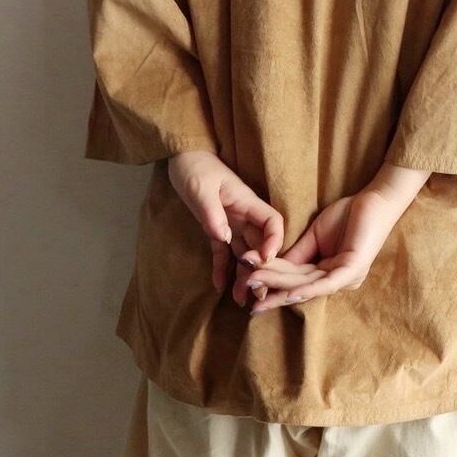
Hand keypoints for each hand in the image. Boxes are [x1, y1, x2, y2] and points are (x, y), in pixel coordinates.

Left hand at [167, 150, 283, 294]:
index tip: (266, 260)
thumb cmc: (194, 167)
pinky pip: (222, 252)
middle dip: (262, 269)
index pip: (272, 223)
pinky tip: (220, 286)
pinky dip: (222, 268)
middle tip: (258, 294)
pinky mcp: (215, 227)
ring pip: (243, 252)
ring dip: (244, 275)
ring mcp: (230, 222)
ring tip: (241, 299)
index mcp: (246, 202)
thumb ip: (213, 214)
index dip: (274, 241)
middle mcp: (243, 215)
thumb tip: (225, 239)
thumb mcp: (201, 189)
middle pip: (259, 244)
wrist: (182, 156)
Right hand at [242, 163, 429, 313]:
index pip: (293, 279)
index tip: (246, 283)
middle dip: (270, 289)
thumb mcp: (315, 235)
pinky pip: (327, 282)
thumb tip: (271, 267)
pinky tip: (289, 294)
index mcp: (328, 273)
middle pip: (297, 286)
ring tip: (256, 288)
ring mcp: (347, 276)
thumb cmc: (349, 215)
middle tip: (245, 296)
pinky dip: (307, 289)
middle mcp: (337, 280)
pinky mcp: (354, 267)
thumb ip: (296, 253)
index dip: (270, 280)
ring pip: (307, 285)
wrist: (376, 199)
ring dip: (279, 287)